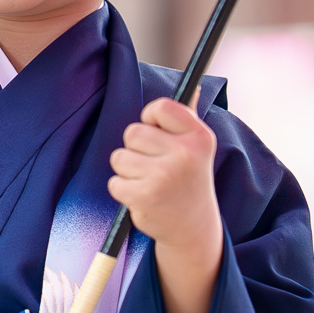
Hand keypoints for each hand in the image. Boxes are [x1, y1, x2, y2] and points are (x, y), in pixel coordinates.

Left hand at [108, 98, 223, 312]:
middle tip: (155, 166)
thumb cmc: (189, 180)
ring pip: (119, 157)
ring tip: (149, 183)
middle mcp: (184, 154)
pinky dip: (123, 190)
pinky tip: (144, 198)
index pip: (159, 107)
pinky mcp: (146, 196)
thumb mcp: (197, 147)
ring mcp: (165, 175)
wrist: (192, 228)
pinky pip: (115, 181)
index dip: (151, 119)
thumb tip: (190, 85)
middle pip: (132, 132)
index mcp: (199, 136)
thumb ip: (188, 116)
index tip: (158, 133)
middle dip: (136, 149)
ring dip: (127, 171)